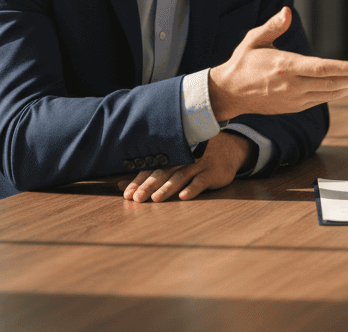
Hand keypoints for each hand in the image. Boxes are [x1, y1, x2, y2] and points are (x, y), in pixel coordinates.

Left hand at [118, 132, 253, 202]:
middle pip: (163, 173)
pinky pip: (201, 181)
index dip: (138, 181)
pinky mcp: (212, 173)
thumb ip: (147, 174)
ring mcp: (198, 165)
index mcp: (170, 158)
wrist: (229, 148)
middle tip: (137, 198)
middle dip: (149, 186)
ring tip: (156, 199)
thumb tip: (118, 185)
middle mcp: (182, 160)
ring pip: (180, 177)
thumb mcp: (172, 163)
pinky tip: (184, 196)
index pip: (151, 169)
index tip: (127, 194)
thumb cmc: (194, 158)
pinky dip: (192, 188)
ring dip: (167, 188)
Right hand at [208, 7, 347, 120]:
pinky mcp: (294, 107)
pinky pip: (322, 100)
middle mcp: (292, 85)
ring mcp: (294, 98)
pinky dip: (338, 94)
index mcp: (285, 66)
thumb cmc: (243, 62)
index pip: (320, 68)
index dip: (342, 69)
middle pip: (331, 84)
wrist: (228, 94)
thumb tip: (286, 12)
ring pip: (329, 94)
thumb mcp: (254, 40)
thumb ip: (272, 26)